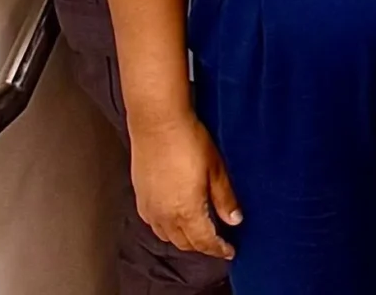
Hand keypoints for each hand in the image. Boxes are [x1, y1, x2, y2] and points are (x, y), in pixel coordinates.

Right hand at [129, 110, 240, 259]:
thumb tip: (234, 219)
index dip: (218, 248)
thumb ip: (224, 198)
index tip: (229, 251)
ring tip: (200, 233)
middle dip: (202, 246)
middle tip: (217, 243)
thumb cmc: (188, 141)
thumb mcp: (216, 168)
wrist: (158, 124)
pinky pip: (155, 226)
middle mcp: (165, 216)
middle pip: (185, 243)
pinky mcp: (140, 199)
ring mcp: (150, 209)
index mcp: (186, 211)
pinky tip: (176, 220)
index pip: (204, 241)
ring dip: (185, 239)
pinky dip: (168, 230)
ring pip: (168, 237)